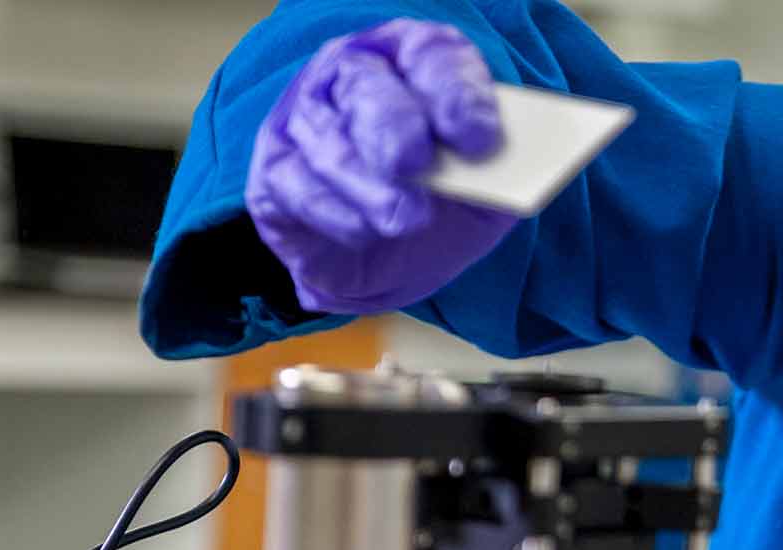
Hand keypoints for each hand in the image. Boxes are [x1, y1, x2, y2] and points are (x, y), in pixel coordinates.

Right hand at [246, 19, 518, 314]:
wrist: (400, 262)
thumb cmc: (445, 202)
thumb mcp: (486, 185)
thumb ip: (499, 170)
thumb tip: (506, 168)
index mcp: (410, 61)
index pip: (429, 54)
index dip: (455, 92)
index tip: (481, 138)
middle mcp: (349, 78)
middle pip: (365, 88)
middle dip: (394, 128)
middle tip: (416, 164)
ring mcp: (305, 123)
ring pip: (329, 145)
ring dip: (368, 186)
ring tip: (406, 219)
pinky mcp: (276, 176)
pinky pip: (296, 189)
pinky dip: (336, 215)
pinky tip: (367, 232)